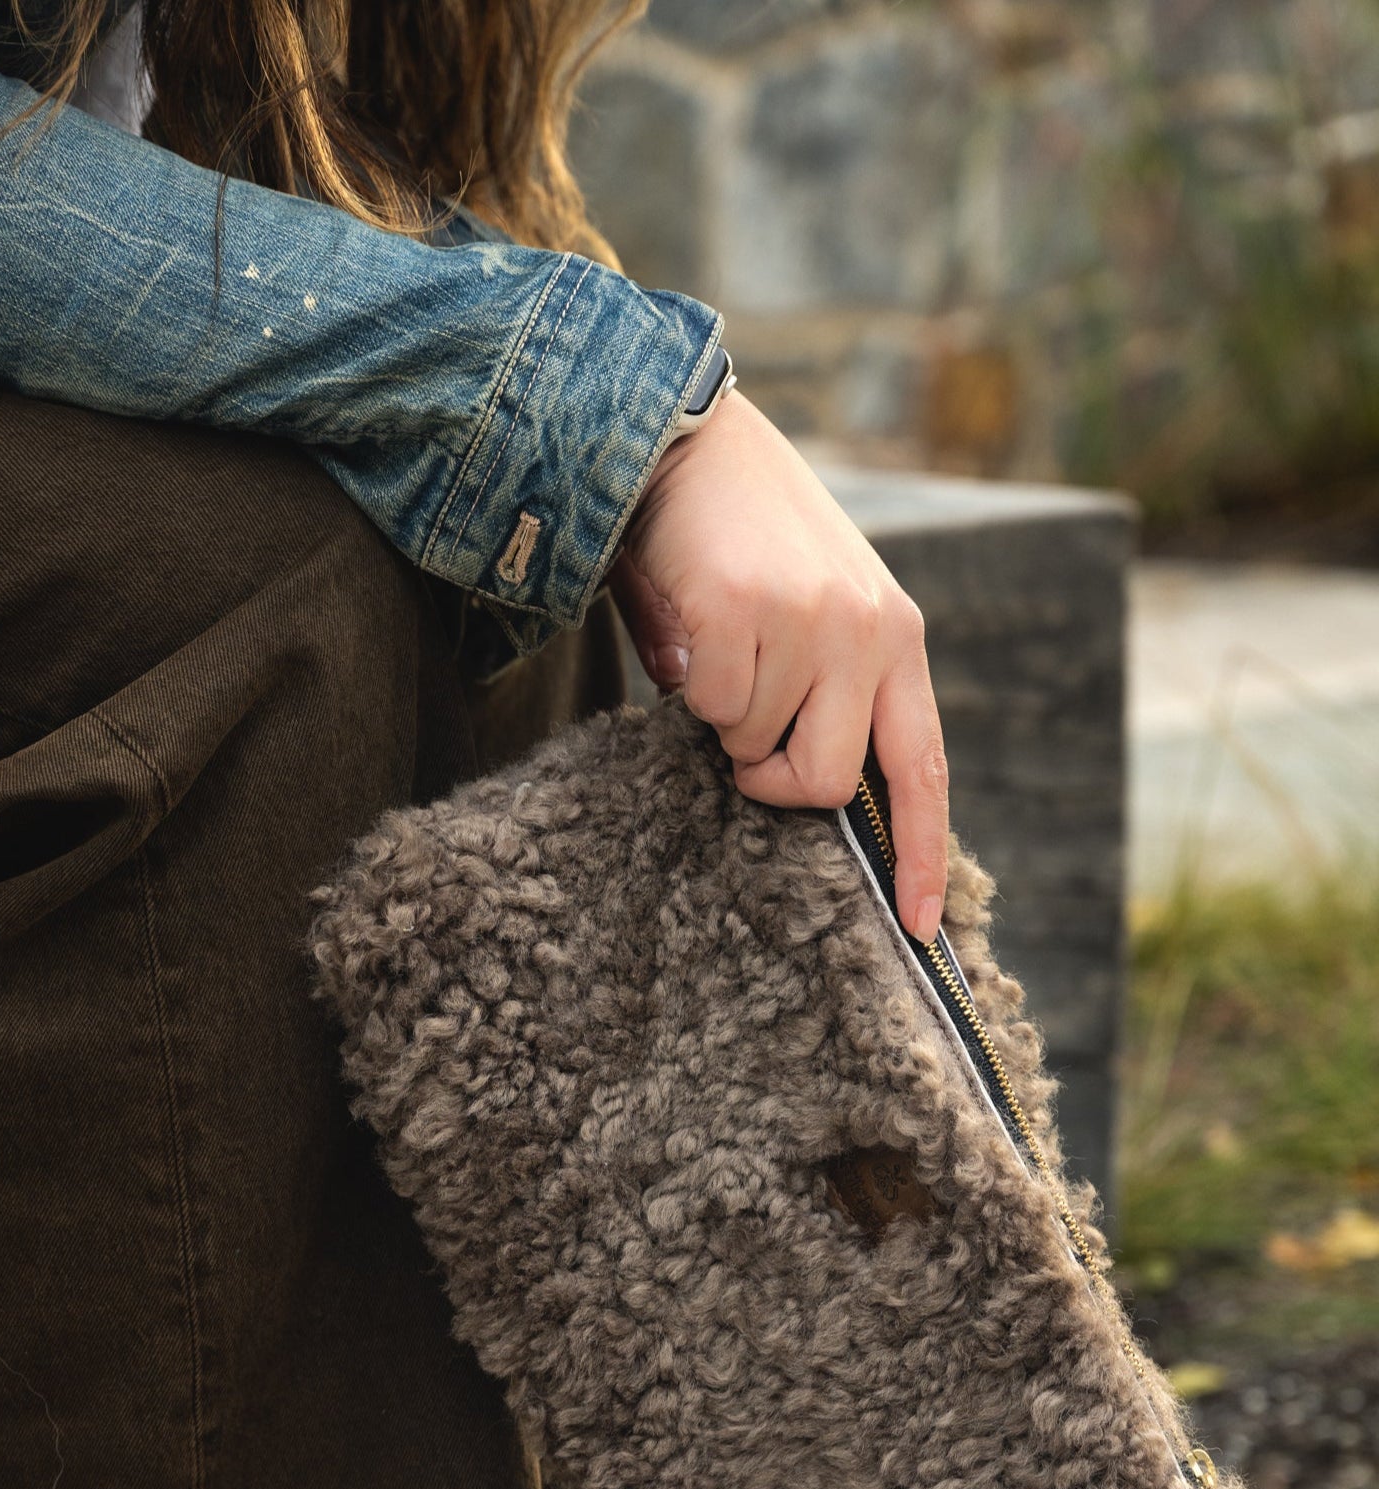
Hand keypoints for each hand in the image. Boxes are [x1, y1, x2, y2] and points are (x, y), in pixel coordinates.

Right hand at [611, 389, 948, 942]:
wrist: (691, 437)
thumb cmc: (746, 541)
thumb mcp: (820, 612)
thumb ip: (834, 691)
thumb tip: (807, 786)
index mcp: (899, 636)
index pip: (924, 767)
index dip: (923, 852)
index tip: (921, 925)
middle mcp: (869, 630)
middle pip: (830, 783)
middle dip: (775, 778)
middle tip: (744, 736)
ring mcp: (810, 621)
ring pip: (756, 746)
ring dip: (724, 718)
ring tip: (721, 647)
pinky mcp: (743, 611)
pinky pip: (711, 707)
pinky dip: (689, 685)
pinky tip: (695, 625)